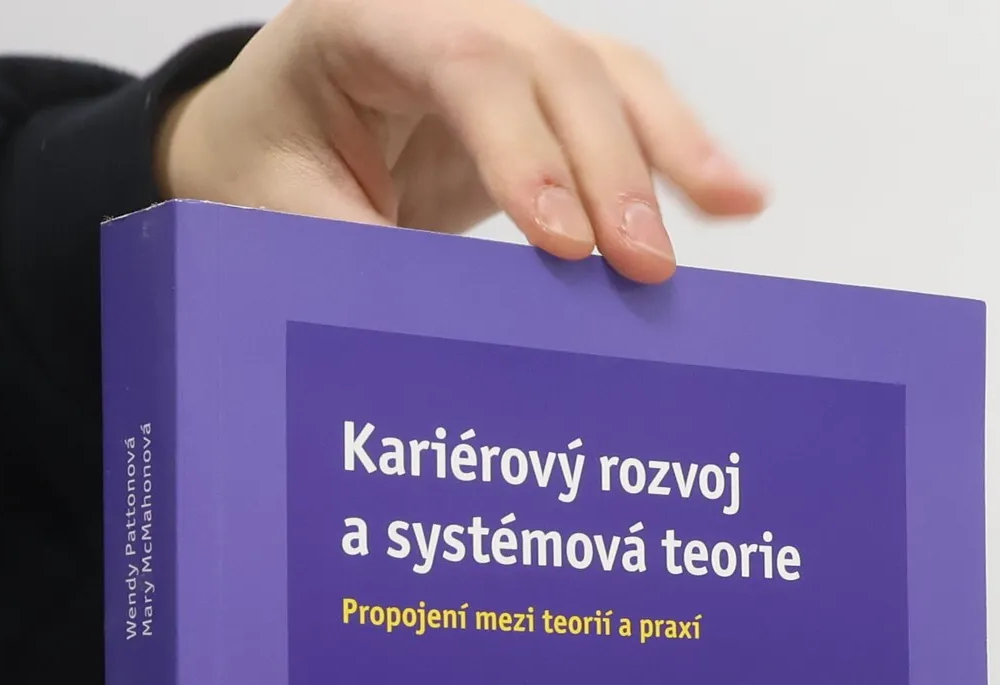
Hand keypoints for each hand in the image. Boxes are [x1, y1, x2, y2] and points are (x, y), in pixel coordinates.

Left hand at [155, 0, 765, 283]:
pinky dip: (678, 152)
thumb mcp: (277, 219)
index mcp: (362, 22)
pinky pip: (622, 107)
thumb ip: (356, 260)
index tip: (562, 244)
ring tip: (735, 210)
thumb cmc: (262, 172)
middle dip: (609, 169)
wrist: (262, 139)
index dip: (522, 152)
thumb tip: (451, 337)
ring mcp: (505, 44)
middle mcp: (447, 12)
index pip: (464, 67)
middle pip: (553, 66)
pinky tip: (737, 197)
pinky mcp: (543, 93)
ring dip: (672, 149)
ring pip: (605, 75)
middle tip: (642, 268)